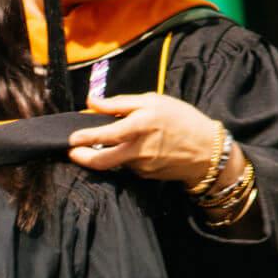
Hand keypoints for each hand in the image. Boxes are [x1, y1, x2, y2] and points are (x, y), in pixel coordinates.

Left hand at [67, 94, 227, 184]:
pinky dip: (124, 156)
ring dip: (106, 153)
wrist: (207, 151)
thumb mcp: (153, 101)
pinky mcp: (145, 176)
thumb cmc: (181, 119)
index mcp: (141, 125)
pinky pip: (128, 165)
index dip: (85, 137)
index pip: (106, 134)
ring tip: (106, 141)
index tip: (70, 139)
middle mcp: (139, 149)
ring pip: (115, 161)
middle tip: (72, 153)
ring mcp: (142, 166)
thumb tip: (92, 101)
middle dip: (83, 158)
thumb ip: (120, 103)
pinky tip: (135, 148)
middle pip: (102, 160)